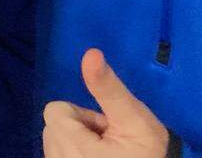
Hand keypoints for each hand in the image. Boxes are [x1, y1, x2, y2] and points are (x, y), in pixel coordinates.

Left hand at [43, 48, 169, 157]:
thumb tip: (90, 53)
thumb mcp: (134, 120)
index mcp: (73, 148)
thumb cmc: (147, 155)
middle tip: (110, 145)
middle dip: (80, 129)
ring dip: (77, 144)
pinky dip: (74, 156)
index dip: (84, 115)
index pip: (56, 110)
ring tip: (106, 155)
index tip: (108, 131)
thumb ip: (108, 88)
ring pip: (55, 142)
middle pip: (54, 126)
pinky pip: (58, 156)